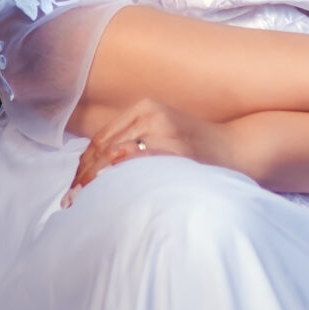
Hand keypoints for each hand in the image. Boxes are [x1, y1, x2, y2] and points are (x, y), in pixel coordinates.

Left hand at [67, 99, 237, 198]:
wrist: (237, 148)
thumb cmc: (198, 148)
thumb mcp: (163, 133)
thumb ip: (135, 142)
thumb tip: (100, 169)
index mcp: (144, 107)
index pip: (102, 138)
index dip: (83, 165)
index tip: (74, 186)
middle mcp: (150, 114)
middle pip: (104, 147)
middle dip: (84, 176)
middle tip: (71, 200)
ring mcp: (162, 130)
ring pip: (114, 156)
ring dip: (95, 181)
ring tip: (83, 202)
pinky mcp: (174, 148)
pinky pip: (137, 165)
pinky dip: (118, 180)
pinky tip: (108, 195)